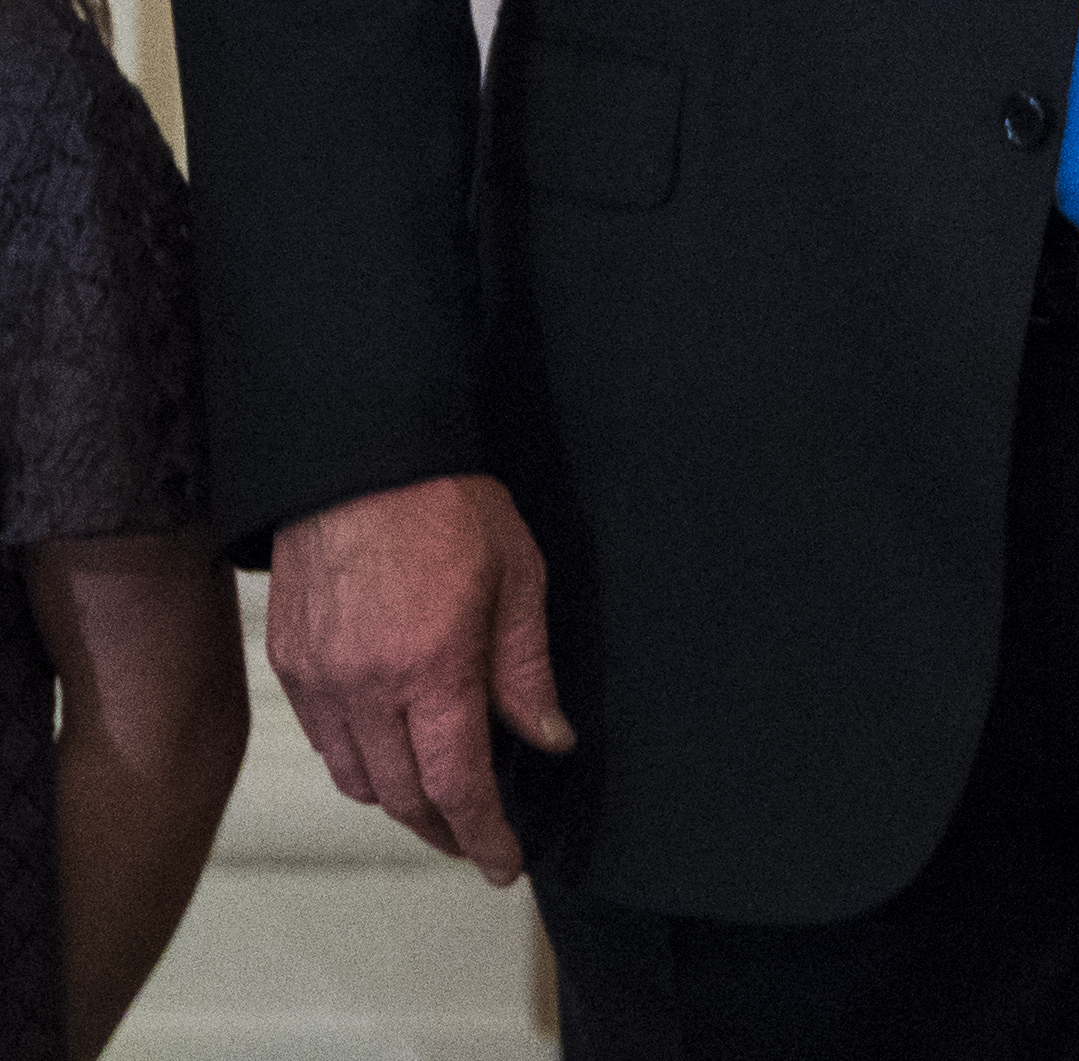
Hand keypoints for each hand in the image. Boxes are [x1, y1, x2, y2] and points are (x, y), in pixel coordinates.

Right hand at [267, 473, 569, 884]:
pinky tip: (390, 755)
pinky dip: (359, 764)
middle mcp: (367, 686)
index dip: (482, 834)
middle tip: (476, 843)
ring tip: (439, 805)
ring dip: (400, 803)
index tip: (502, 863)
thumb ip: (527, 669)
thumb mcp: (519, 578)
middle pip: (403, 795)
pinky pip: (325, 742)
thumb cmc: (448, 505)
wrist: (361, 456)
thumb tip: (548, 738)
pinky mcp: (289, 663)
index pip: (457, 783)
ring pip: (358, 778)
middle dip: (444, 830)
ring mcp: (320, 679)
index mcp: (433, 667)